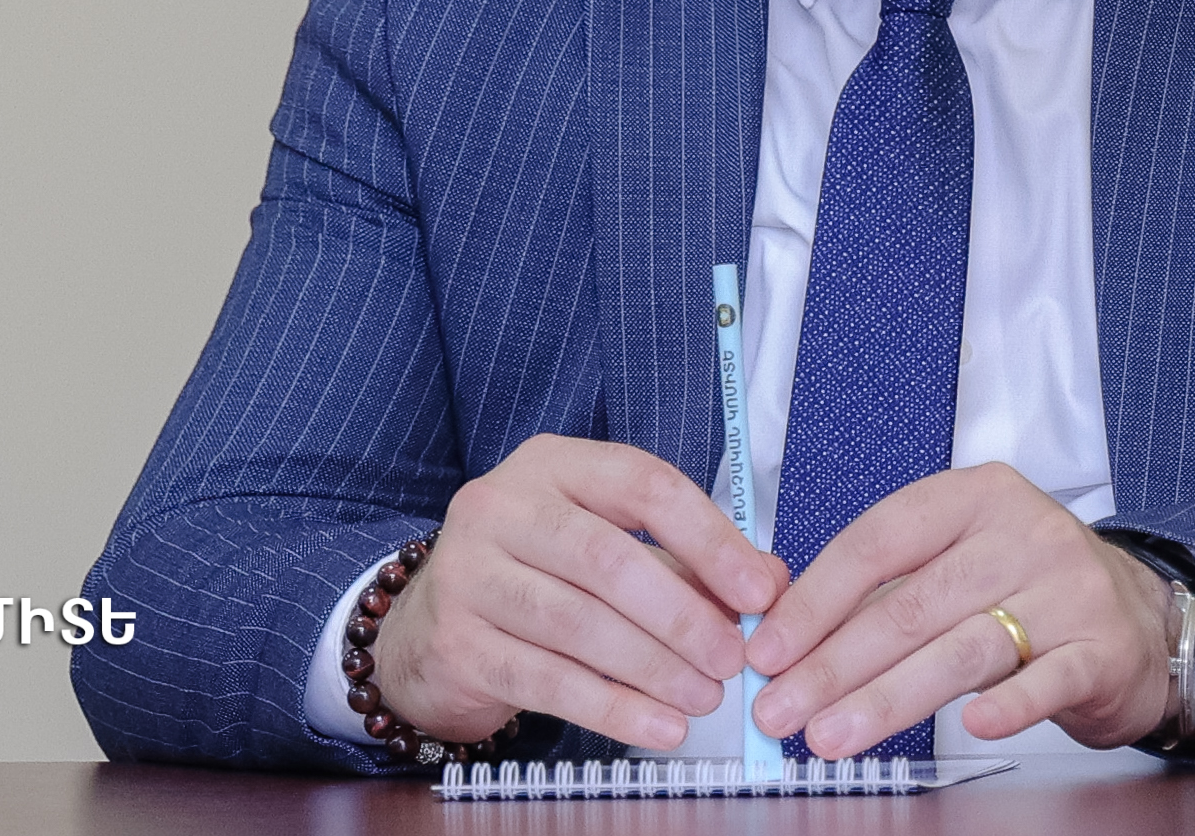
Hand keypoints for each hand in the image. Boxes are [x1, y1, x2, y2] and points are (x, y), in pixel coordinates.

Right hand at [371, 436, 788, 751]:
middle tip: (733, 658)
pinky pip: (547, 680)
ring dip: (654, 667)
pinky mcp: (458, 643)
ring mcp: (470, 573)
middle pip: (608, 559)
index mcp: (552, 465)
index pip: (642, 485)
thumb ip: (684, 561)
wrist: (427, 629)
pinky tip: (659, 728)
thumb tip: (768, 586)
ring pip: (578, 623)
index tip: (759, 592)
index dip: (709, 539)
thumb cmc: (536, 578)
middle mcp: (502, 507)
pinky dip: (613, 709)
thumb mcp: (604, 545)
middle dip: (682, 615)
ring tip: (706, 698)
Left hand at [744, 463, 1176, 757]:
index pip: (877, 542)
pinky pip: (1046, 680)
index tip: (768, 650)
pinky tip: (970, 727)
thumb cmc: (1030, 588)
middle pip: (911, 605)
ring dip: (885, 699)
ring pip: (961, 648)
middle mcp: (1022, 533)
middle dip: (833, 665)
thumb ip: (891, 589)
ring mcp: (1067, 589)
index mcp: (974, 497)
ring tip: (831, 736)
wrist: (1142, 620)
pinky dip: (1007, 706)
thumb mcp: (963, 560)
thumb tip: (790, 638)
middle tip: (781, 711)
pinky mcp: (1102, 648)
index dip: (814, 600)